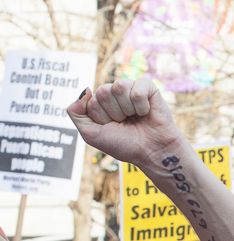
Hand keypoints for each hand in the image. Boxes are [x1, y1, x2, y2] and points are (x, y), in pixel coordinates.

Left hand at [67, 79, 186, 165]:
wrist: (152, 153)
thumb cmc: (125, 145)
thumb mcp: (91, 134)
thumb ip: (76, 113)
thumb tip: (85, 89)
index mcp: (101, 103)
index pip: (91, 101)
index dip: (102, 118)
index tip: (113, 128)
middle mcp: (115, 94)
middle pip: (103, 92)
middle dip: (114, 113)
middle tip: (126, 123)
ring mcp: (131, 89)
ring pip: (119, 87)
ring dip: (127, 109)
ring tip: (136, 117)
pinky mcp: (149, 88)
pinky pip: (137, 90)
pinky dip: (141, 106)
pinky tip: (146, 113)